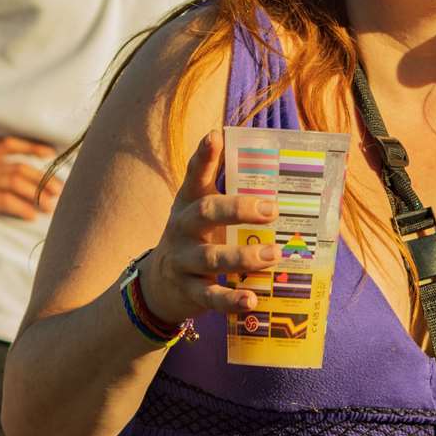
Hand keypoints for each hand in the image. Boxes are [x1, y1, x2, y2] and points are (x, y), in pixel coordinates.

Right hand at [0, 137, 62, 230]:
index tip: (52, 154)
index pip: (8, 143)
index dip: (32, 146)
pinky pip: (3, 200)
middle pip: (19, 167)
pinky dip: (21, 208)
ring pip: (15, 182)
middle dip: (44, 179)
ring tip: (51, 206)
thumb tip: (17, 179)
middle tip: (60, 191)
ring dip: (37, 194)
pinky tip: (31, 215)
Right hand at [137, 130, 281, 325]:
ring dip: (243, 257)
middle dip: (238, 210)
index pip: (194, 175)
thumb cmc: (197, 238)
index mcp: (190, 202)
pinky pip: (210, 295)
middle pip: (205, 213)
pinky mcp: (188, 291)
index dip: (204, 157)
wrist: (160, 285)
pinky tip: (252, 299)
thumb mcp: (205, 211)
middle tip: (272, 210)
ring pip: (210, 257)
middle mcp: (183, 227)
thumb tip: (276, 165)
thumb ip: (232, 191)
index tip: (215, 137)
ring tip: (274, 256)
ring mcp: (183, 260)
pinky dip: (231, 299)